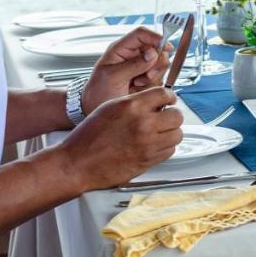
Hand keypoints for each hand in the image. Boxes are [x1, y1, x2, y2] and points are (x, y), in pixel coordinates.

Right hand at [60, 86, 183, 190]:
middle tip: (164, 117)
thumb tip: (154, 100)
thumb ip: (135, 102)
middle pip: (177, 115)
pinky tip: (153, 144)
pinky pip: (169, 151)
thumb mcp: (110, 107)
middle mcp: (143, 124)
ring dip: (170, 132)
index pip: (164, 94)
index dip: (169, 96)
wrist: (78, 163)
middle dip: (171, 115)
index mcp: (132, 106)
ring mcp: (147, 144)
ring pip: (177, 135)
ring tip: (159, 132)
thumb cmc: (89, 136)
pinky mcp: (148, 161)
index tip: (168, 100)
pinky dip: (165, 147)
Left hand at [82, 27, 171, 112]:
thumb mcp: (113, 77)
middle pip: (157, 48)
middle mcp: (132, 55)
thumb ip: (133, 64)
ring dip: (153, 76)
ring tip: (136, 84)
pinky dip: (152, 86)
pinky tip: (138, 89)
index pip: (141, 34)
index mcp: (121, 48)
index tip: (166, 47)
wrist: (94, 109)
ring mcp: (140, 67)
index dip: (156, 37)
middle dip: (156, 63)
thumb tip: (153, 53)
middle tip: (146, 75)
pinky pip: (159, 79)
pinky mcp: (146, 80)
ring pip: (160, 65)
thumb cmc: (98, 91)